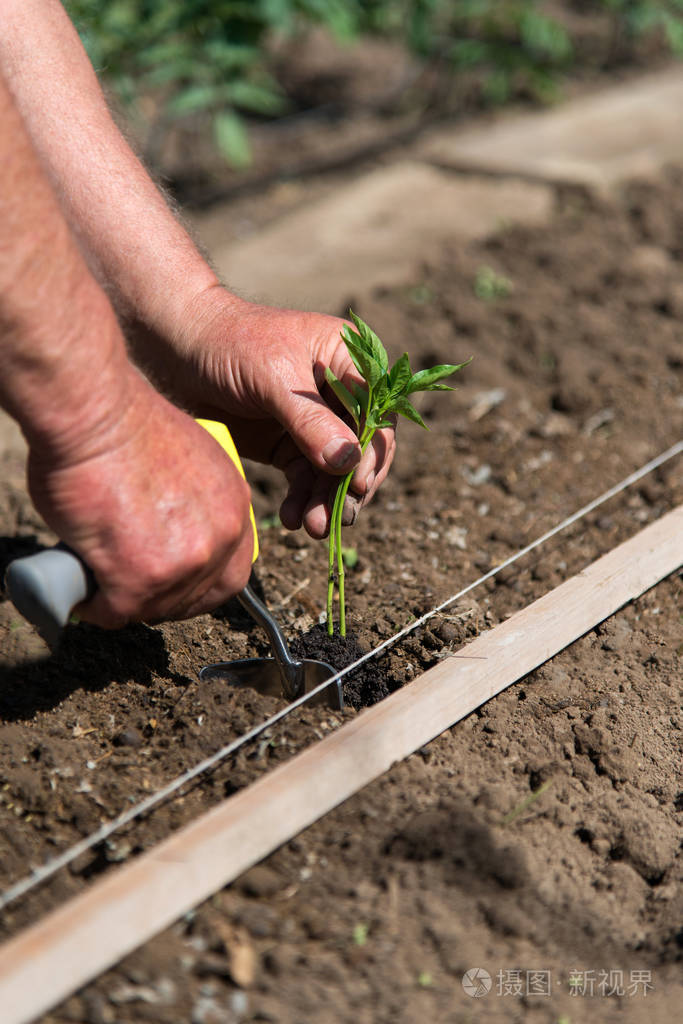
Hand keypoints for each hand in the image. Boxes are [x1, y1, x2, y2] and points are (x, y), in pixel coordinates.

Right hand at [27, 372, 253, 627]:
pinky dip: (93, 605)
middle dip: (165, 599)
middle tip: (133, 589)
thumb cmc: (126, 424)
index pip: (232, 570)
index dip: (200, 584)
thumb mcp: (190, 460)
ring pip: (156, 608)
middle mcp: (219, 537)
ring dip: (127, 600)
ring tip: (101, 579)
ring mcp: (184, 562)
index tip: (174, 585)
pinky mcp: (141, 579)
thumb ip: (194, 501)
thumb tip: (168, 528)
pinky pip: (115, 612)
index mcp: (234, 505)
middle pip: (199, 598)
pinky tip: (82, 590)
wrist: (94, 414)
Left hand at [159, 288, 396, 538]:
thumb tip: (347, 463)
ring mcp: (313, 421)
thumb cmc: (227, 342)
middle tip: (339, 518)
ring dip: (326, 500)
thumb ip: (310, 421)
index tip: (358, 483)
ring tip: (312, 527)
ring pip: (334, 470)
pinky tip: (292, 518)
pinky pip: (305, 478)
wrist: (174, 348)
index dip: (372, 450)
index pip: (377, 412)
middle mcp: (338, 392)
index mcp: (348, 360)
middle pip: (361, 447)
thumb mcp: (272, 377)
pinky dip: (302, 500)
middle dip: (350, 484)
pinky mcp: (286, 444)